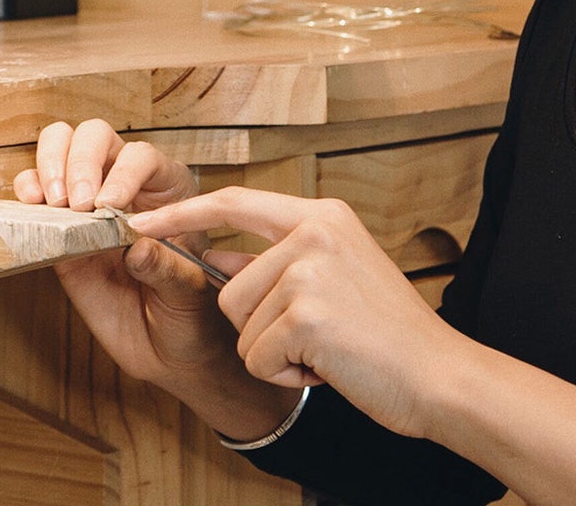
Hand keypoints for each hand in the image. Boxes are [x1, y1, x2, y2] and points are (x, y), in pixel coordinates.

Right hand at [14, 121, 272, 417]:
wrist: (167, 349)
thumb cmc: (189, 313)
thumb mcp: (189, 293)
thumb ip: (167, 269)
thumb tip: (136, 248)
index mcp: (167, 189)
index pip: (141, 157)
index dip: (124, 174)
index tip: (111, 205)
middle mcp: (125, 185)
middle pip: (96, 136)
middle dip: (82, 160)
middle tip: (78, 203)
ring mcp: (87, 205)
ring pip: (61, 146)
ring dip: (50, 164)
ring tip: (54, 201)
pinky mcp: (58, 230)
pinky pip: (36, 192)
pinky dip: (27, 189)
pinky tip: (32, 205)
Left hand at [129, 187, 460, 438]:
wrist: (438, 375)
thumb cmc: (386, 334)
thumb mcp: (334, 277)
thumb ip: (278, 261)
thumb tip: (215, 254)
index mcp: (321, 215)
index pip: (232, 201)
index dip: (181, 214)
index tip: (137, 222)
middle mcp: (314, 232)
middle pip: (230, 286)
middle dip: (259, 327)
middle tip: (316, 336)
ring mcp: (310, 270)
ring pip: (240, 325)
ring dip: (274, 352)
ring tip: (324, 348)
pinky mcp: (306, 313)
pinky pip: (256, 356)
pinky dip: (285, 374)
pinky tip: (326, 365)